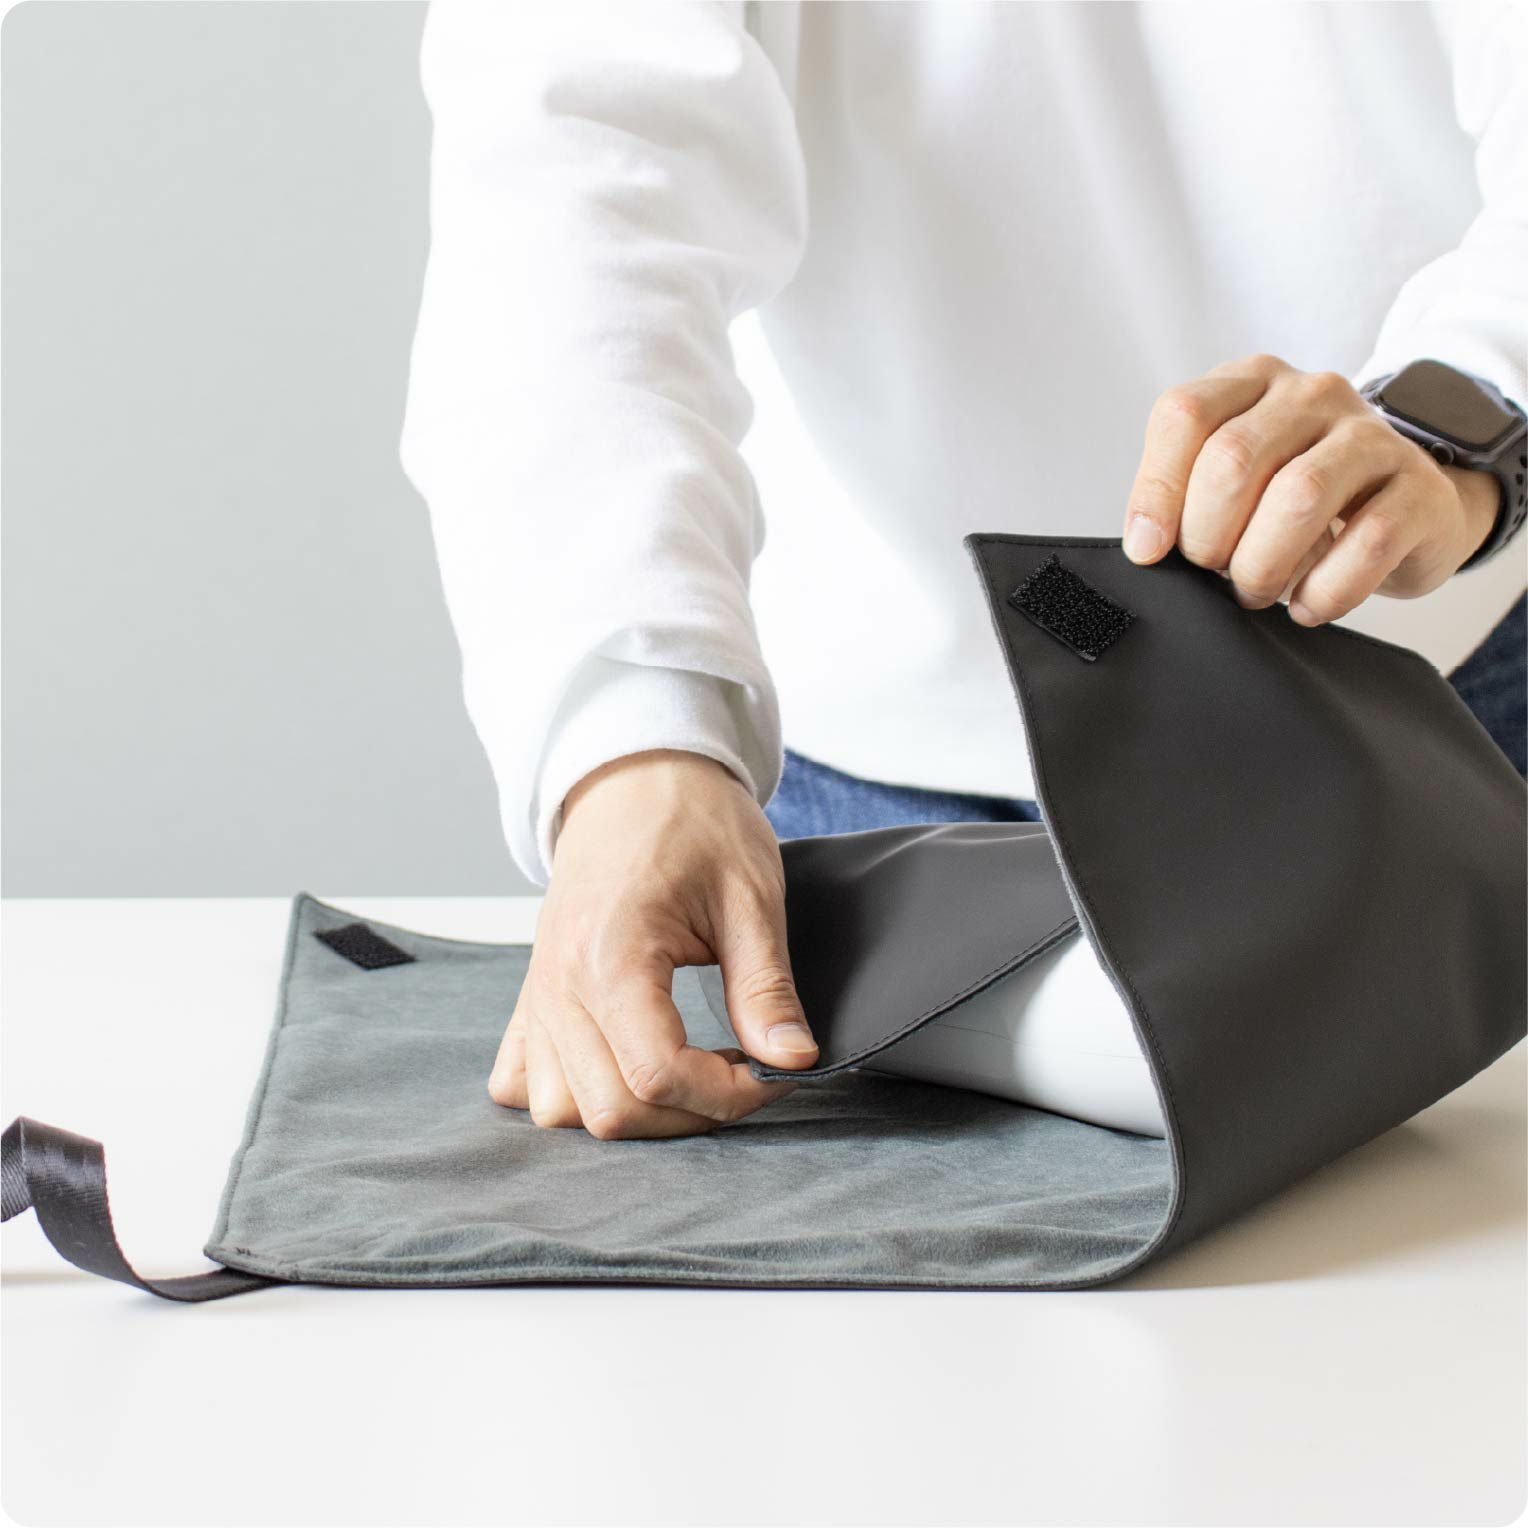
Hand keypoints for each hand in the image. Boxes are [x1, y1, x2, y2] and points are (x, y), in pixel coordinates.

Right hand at [488, 748, 818, 1137]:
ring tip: (686, 1071)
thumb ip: (765, 988)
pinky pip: (523, 1079)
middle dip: (686, 1115)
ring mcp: (538, 992)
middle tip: (740, 1074)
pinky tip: (622, 1064)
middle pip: (609, 1109)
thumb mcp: (749, 896)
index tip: (771, 1075)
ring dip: (629, 1110)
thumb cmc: (694, 822)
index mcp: (611, 956)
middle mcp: (559, 984)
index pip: (656, 1075)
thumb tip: (794, 1062)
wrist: (634, 776)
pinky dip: (569, 1091)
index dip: (724, 1096)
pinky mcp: (532, 993)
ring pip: (561, 1108)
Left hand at [1122, 353, 1500, 623]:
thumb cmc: (1294, 502)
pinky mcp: (1420, 488)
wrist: (1404, 509)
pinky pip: (1368, 542)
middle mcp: (1313, 395)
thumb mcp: (1232, 485)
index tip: (1149, 551)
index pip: (1184, 415)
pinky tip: (1308, 606)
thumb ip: (1182, 499)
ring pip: (1298, 496)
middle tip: (1216, 573)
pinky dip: (1326, 590)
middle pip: (1233, 458)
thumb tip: (1146, 547)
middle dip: (1208, 537)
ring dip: (1262, 565)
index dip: (1157, 491)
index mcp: (1252, 383)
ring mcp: (1373, 435)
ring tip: (1257, 591)